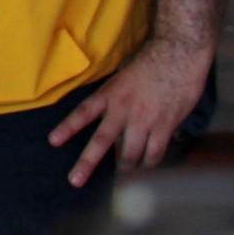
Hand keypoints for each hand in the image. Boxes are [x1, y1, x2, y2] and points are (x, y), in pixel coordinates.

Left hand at [52, 36, 211, 186]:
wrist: (180, 53)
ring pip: (131, 154)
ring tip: (122, 176)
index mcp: (110, 94)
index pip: (83, 112)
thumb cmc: (152, 62)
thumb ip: (116, 98)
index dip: (68, 127)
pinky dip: (151, 162)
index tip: (53, 140)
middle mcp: (124, 110)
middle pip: (102, 142)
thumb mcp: (124, 77)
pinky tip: (149, 166)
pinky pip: (155, 152)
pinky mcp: (166, 125)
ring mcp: (145, 120)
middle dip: (87, 163)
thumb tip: (113, 116)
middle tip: (75, 180)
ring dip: (126, 167)